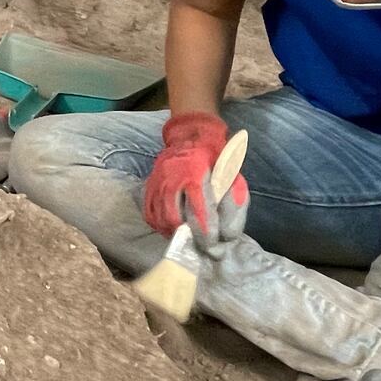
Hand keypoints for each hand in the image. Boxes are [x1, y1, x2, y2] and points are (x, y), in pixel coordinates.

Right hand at [142, 111, 244, 233]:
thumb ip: (233, 203)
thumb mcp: (233, 175)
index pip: (198, 209)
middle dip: (190, 236)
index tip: (214, 243)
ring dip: (176, 233)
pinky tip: (174, 228)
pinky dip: (161, 226)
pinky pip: (150, 215)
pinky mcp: (147, 187)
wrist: (189, 136)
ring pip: (161, 220)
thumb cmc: (215, 157)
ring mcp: (156, 182)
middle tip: (203, 244)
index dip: (206, 231)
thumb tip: (227, 234)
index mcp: (194, 171)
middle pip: (175, 219)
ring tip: (189, 237)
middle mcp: (170, 177)